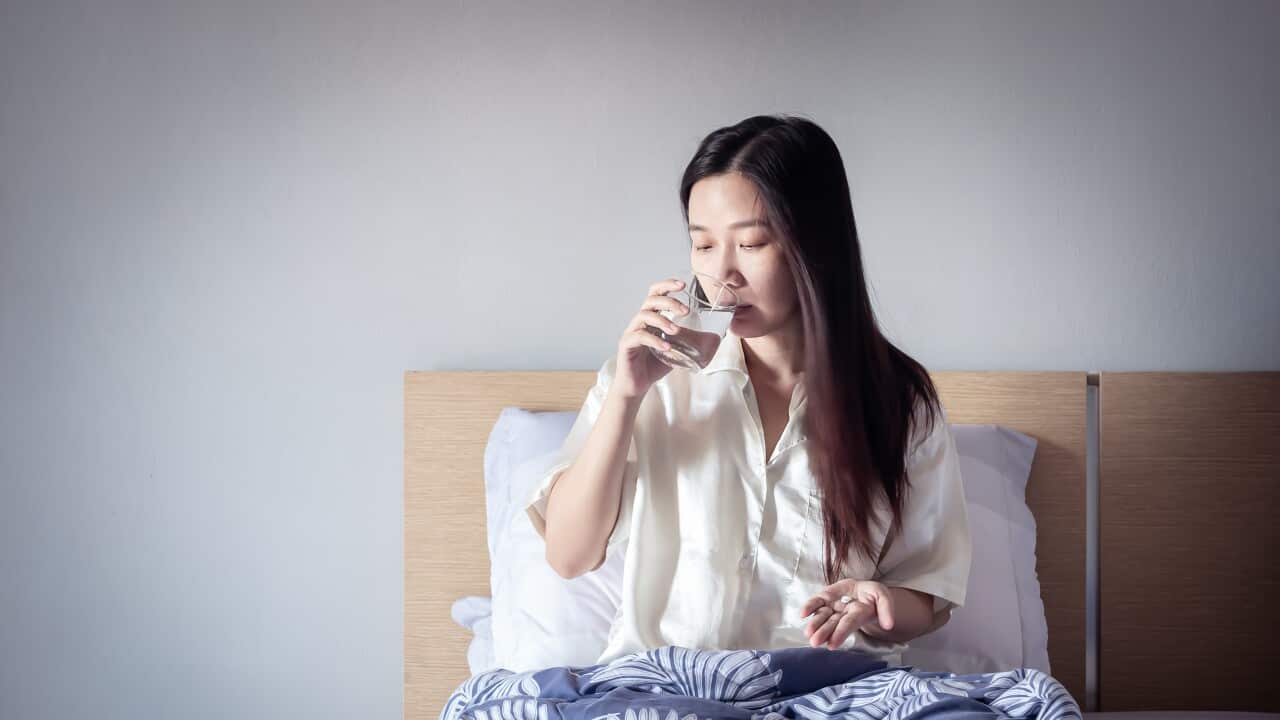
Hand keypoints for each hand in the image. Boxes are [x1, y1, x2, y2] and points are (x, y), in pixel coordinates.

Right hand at [611, 278, 689, 400]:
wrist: (637, 386)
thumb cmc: (655, 365)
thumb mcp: (677, 349)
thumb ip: (690, 340)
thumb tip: (716, 337)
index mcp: (651, 318)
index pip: (656, 293)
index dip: (667, 285)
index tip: (683, 285)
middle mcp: (640, 321)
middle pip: (651, 300)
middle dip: (669, 301)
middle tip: (685, 311)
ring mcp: (631, 332)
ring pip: (643, 315)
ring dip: (662, 319)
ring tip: (676, 330)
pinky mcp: (626, 346)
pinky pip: (639, 337)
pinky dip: (654, 340)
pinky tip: (667, 347)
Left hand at [800, 579, 895, 649]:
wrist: (865, 591)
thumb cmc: (875, 596)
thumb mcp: (884, 597)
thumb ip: (887, 609)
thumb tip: (889, 625)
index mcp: (859, 613)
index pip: (849, 623)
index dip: (841, 633)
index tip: (832, 645)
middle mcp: (845, 613)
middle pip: (834, 623)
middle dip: (825, 632)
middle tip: (815, 642)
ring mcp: (834, 606)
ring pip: (824, 616)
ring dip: (815, 624)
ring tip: (808, 634)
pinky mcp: (826, 598)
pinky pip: (817, 603)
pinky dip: (810, 607)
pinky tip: (802, 614)